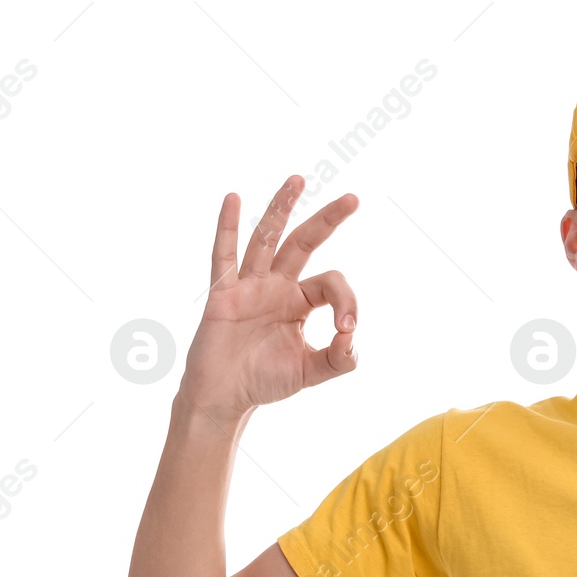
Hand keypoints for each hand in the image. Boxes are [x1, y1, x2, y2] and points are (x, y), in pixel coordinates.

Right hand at [179, 175, 360, 421]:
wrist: (225, 398)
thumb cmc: (265, 381)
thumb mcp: (312, 372)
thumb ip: (339, 359)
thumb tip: (352, 338)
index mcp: (300, 301)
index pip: (331, 283)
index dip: (346, 301)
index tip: (346, 330)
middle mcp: (276, 286)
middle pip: (304, 243)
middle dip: (328, 220)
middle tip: (353, 199)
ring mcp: (249, 286)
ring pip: (267, 238)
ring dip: (282, 208)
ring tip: (298, 179)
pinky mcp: (223, 294)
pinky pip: (224, 256)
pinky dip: (228, 227)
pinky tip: (234, 199)